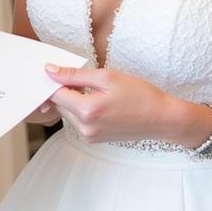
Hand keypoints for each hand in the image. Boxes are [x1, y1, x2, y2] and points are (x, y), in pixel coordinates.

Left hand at [43, 64, 203, 144]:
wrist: (161, 119)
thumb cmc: (139, 94)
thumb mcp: (107, 77)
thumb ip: (74, 75)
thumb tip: (49, 70)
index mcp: (86, 110)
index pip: (55, 94)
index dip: (55, 80)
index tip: (61, 71)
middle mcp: (84, 128)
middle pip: (59, 104)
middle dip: (64, 90)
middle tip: (82, 79)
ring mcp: (88, 137)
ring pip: (66, 113)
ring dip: (72, 100)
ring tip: (95, 91)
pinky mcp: (92, 140)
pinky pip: (76, 122)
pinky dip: (80, 110)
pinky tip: (97, 103)